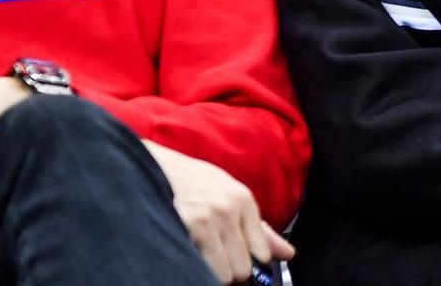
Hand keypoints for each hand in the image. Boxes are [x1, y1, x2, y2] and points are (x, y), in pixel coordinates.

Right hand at [144, 141, 293, 284]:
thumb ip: (257, 227)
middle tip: (214, 257)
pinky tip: (188, 250)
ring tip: (200, 255)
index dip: (248, 261)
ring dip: (213, 272)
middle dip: (230, 270)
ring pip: (225, 274)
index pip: (262, 252)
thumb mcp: (227, 193)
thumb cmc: (191, 182)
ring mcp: (210, 219)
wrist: (152, 165)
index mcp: (244, 199)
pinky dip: (196, 268)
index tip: (234, 257)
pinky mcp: (190, 227)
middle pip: (244, 268)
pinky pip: (203, 269)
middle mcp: (231, 208)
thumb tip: (288, 254)